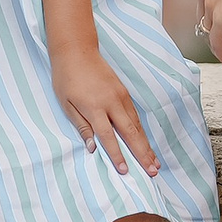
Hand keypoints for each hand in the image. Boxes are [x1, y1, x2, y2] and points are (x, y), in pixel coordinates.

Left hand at [53, 46, 160, 177]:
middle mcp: (112, 102)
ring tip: (155, 162)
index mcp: (94, 107)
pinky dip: (142, 131)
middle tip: (153, 171)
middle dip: (142, 154)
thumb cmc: (66, 79)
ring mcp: (121, 96)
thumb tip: (92, 148)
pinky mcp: (124, 92)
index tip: (125, 171)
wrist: (77, 51)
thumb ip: (81, 126)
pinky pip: (135, 115)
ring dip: (146, 144)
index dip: (117, 155)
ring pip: (137, 125)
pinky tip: (146, 142)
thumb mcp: (67, 104)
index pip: (108, 136)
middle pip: (130, 133)